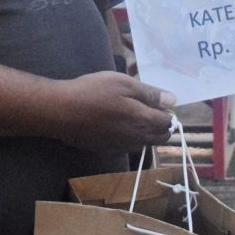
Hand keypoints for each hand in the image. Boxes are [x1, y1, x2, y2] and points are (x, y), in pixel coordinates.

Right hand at [49, 71, 175, 151]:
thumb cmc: (94, 92)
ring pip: (144, 144)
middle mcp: (136, 139)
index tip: (161, 102)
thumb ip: (150, 94)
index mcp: (144, 121)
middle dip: (162, 126)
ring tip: (136, 115)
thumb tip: (172, 101)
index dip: (168, 113)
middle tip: (151, 108)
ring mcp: (122, 147)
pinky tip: (120, 125)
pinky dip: (132, 138)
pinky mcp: (108, 150)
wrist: (62, 112)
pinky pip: (129, 147)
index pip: (168, 123)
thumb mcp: (124, 84)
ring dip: (147, 133)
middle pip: (160, 138)